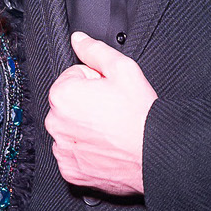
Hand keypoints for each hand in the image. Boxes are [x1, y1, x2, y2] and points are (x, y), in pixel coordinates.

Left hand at [45, 32, 156, 196]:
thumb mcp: (123, 69)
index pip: (74, 77)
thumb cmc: (139, 114)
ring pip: (72, 129)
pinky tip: (106, 147)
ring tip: (111, 129)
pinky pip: (74, 154)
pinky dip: (87, 151)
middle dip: (88, 103)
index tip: (110, 92)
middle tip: (113, 110)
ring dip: (86, 127)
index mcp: (62, 94)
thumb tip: (78, 39)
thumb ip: (95, 50)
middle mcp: (55, 123)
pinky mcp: (70, 170)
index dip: (96, 81)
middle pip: (70, 104)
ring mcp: (62, 149)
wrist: (154, 153)